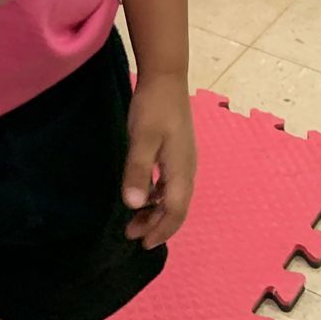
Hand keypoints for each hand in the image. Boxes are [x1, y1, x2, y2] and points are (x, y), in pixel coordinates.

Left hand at [123, 72, 196, 248]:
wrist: (166, 77)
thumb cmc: (153, 107)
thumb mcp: (142, 138)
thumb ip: (138, 171)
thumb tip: (134, 205)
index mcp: (181, 170)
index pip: (175, 211)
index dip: (160, 230)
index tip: (142, 243)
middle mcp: (187, 169)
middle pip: (177, 207)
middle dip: (157, 226)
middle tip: (133, 236)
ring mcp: (184, 160)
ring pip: (174, 196)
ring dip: (156, 212)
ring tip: (135, 221)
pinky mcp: (177, 151)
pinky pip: (171, 184)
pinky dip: (158, 196)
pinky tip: (144, 195)